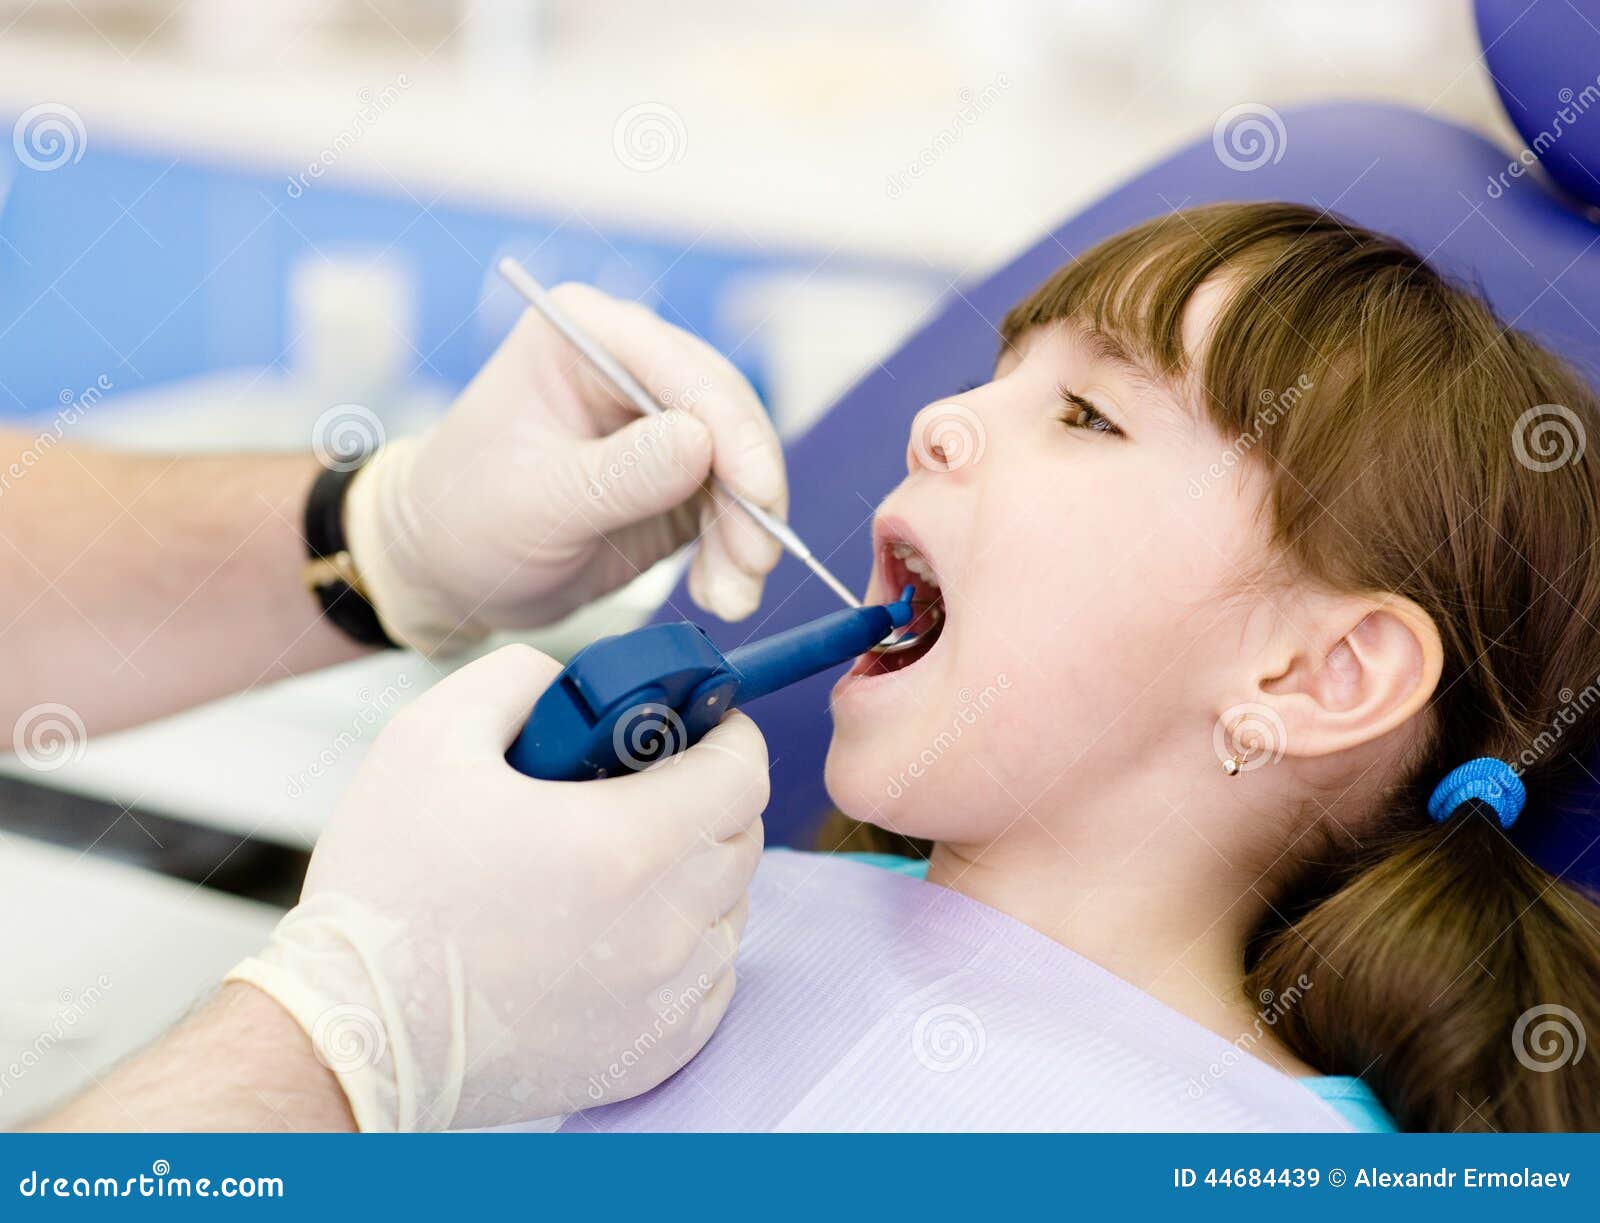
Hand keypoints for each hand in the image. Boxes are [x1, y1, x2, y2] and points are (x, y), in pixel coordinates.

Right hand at [227, 644, 767, 1129]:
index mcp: (626, 844)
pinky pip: (709, 986)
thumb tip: (570, 683)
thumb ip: (517, 679)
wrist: (350, 1034)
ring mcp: (660, 1001)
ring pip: (728, 914)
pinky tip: (622, 933)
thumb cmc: (384, 891)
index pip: (745, 775)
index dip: (729, 737)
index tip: (705, 729)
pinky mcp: (646, 1057)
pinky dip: (684, 950)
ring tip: (621, 864)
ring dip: (695, 876)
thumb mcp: (427, 737)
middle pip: (742, 841)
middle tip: (650, 787)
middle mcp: (662, 929)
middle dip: (711, 799)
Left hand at [345, 286, 786, 654]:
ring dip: (748, 534)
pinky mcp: (679, 478)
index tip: (759, 491)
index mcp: (584, 336)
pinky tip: (721, 594)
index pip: (682, 369)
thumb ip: (620, 473)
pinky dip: (735, 554)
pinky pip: (732, 509)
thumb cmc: (464, 519)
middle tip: (757, 560)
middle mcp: (632, 367)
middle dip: (752, 492)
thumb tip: (701, 441)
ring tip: (732, 596)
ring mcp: (661, 423)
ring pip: (741, 467)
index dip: (733, 430)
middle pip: (728, 414)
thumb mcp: (538, 502)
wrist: (446, 571)